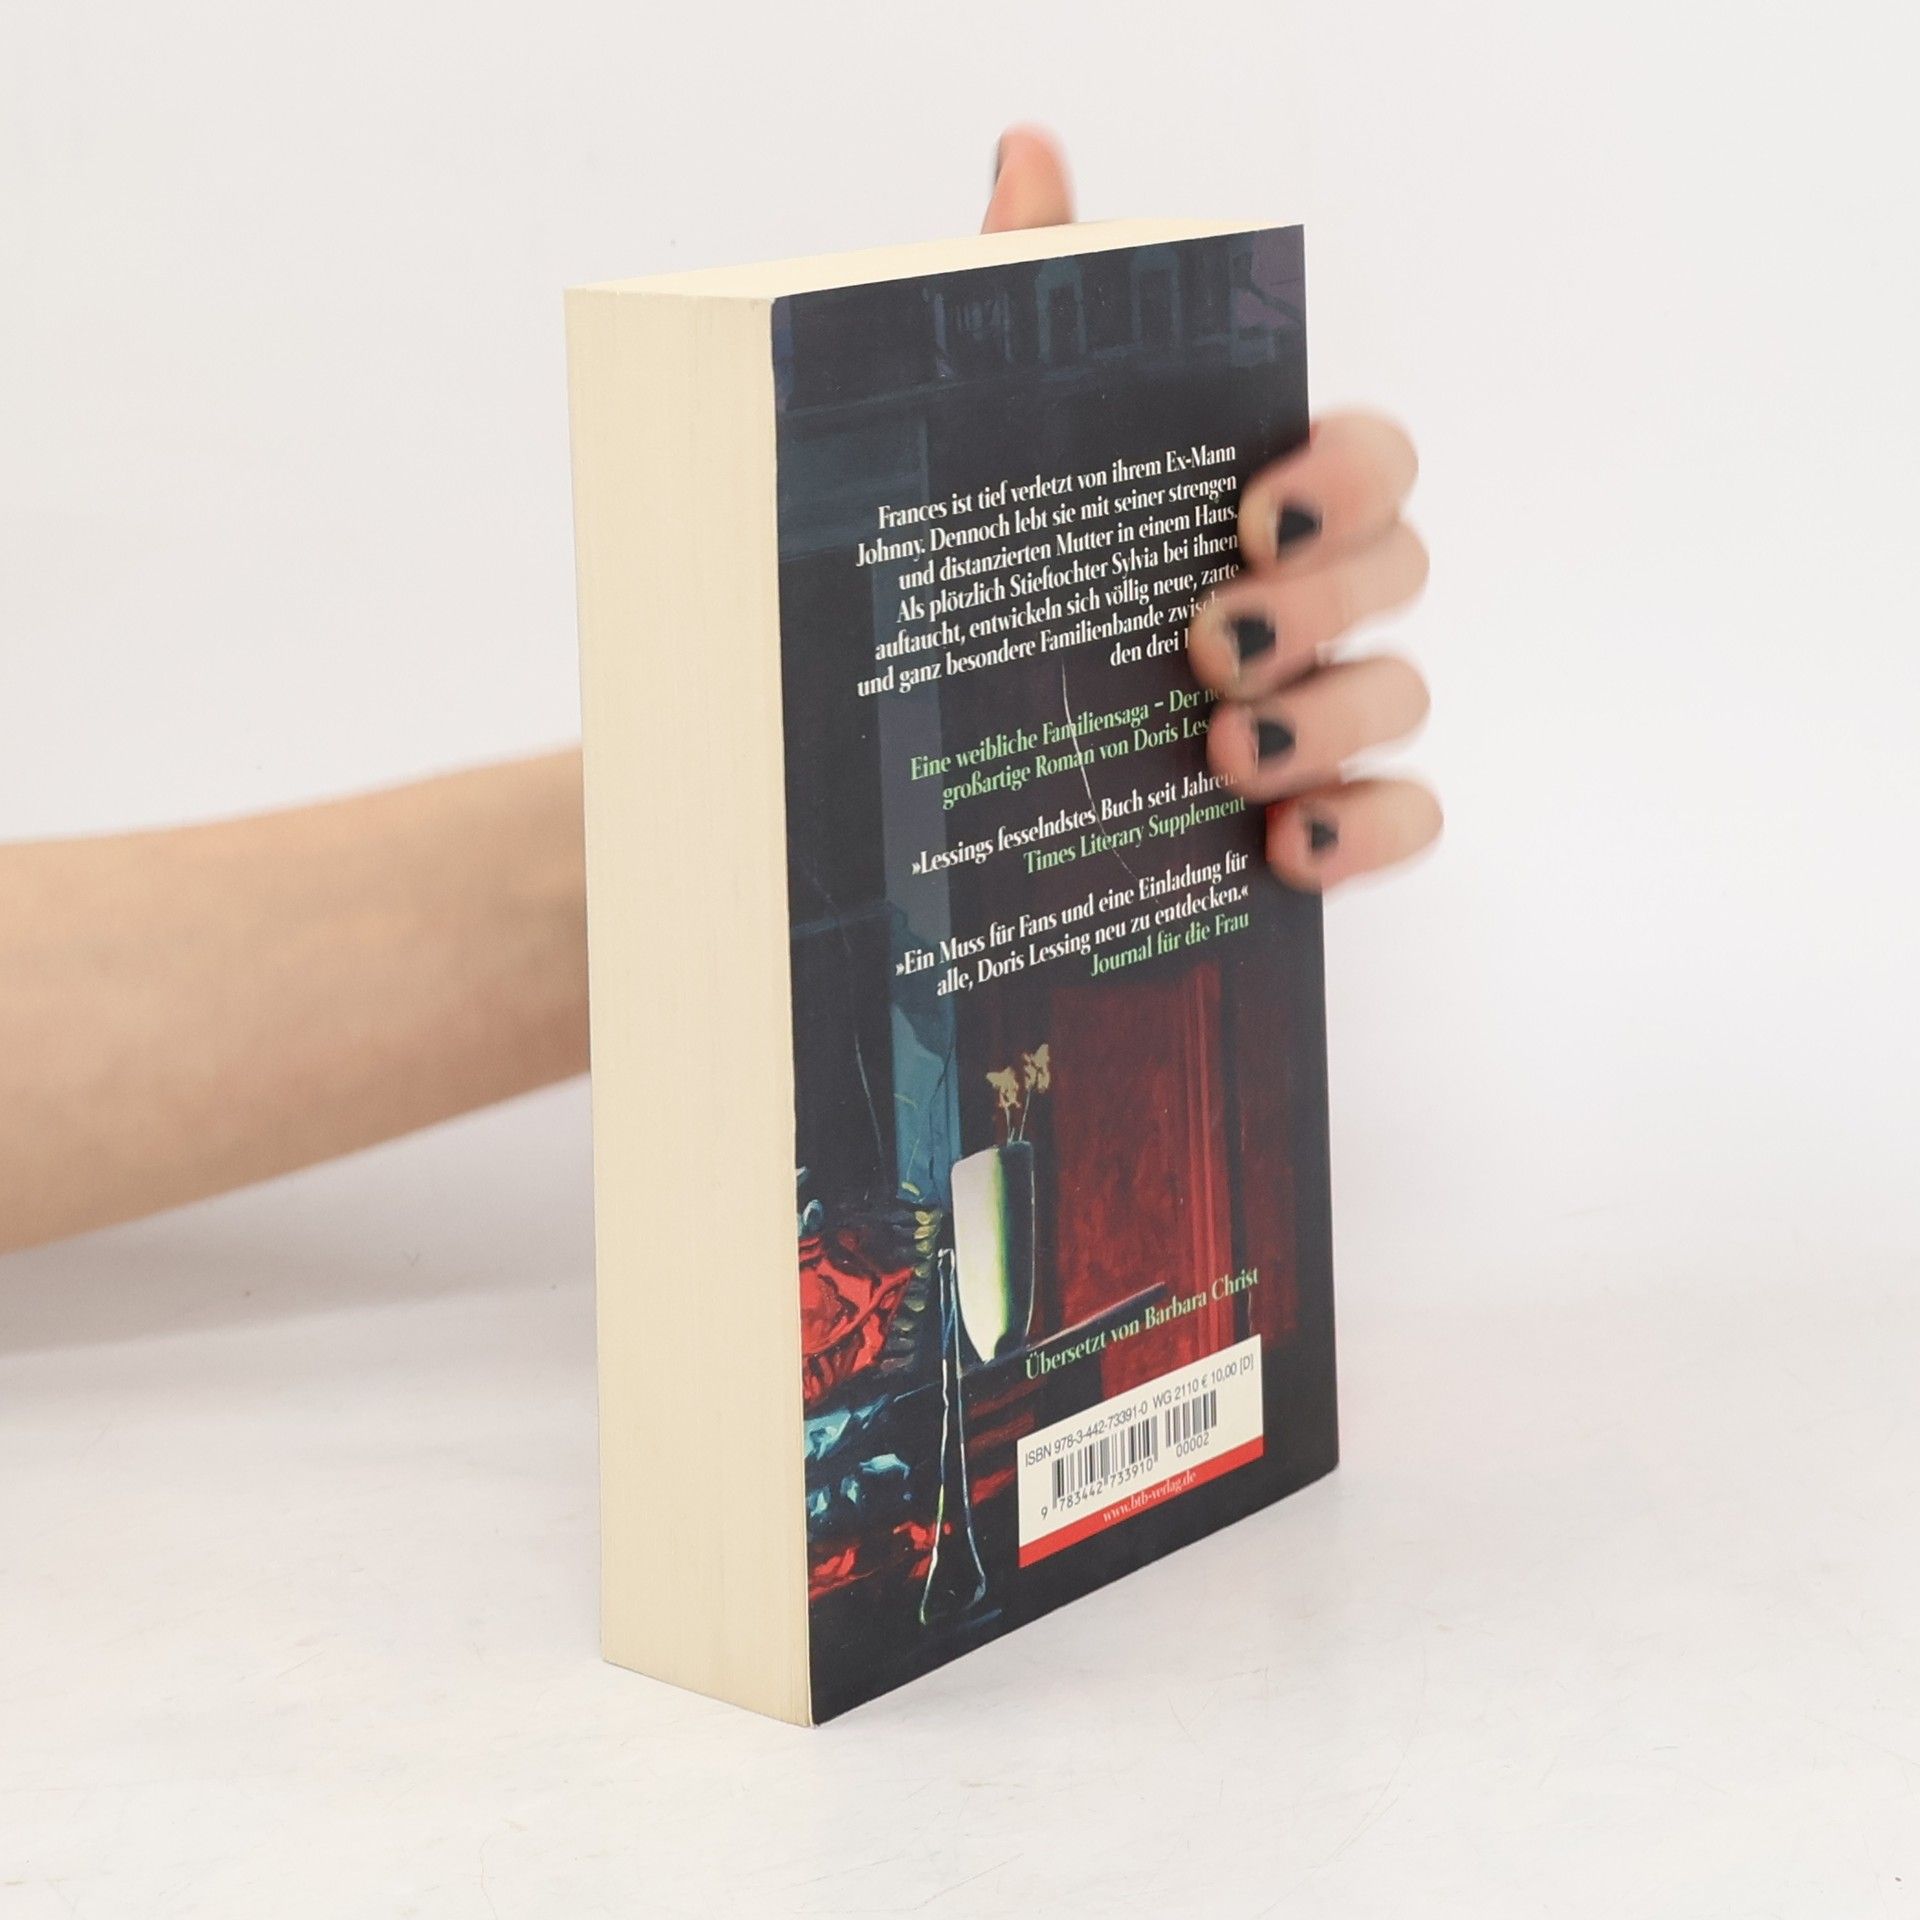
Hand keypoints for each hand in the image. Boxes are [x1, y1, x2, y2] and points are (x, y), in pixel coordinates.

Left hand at [984, 128, 1438, 891]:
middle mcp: (1304, 596)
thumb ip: (1019, 311)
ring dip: (1333, 720)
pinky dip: (1369, 830)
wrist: (920, 754)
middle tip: (1210, 644)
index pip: (1366, 455)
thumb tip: (1030, 159)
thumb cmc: (978, 577)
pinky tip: (1284, 845)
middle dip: (1322, 605)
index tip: (1252, 516)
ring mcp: (1316, 711)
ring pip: (1404, 695)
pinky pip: (1404, 817)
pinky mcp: (1309, 813)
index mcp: (1247, 497)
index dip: (1344, 479)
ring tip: (1225, 752)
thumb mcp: (978, 445)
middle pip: (1397, 572)